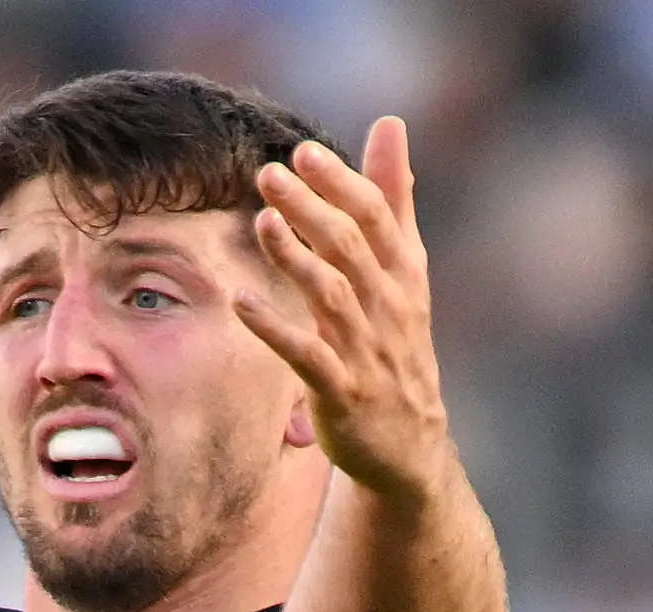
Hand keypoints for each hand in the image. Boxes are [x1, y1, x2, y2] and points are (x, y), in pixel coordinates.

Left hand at [235, 119, 445, 499]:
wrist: (410, 445)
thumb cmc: (398, 345)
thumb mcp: (405, 271)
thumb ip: (394, 199)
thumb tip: (390, 125)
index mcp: (404, 275)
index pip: (376, 217)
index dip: (341, 182)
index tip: (304, 152)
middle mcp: (389, 308)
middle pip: (350, 248)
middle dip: (312, 208)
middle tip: (269, 173)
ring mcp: (367, 352)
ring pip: (331, 296)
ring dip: (295, 259)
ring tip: (263, 221)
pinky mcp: (342, 394)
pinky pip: (307, 356)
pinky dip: (274, 329)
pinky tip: (242, 303)